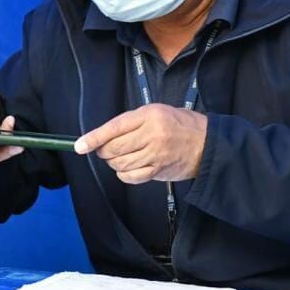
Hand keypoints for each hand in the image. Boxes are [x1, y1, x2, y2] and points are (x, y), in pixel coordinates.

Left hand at [74, 104, 207, 183]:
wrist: (209, 144)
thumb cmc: (180, 125)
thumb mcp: (156, 112)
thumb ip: (131, 122)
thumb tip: (104, 136)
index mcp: (149, 116)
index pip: (114, 128)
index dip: (94, 138)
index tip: (80, 145)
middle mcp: (152, 135)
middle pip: (114, 148)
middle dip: (103, 150)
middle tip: (105, 149)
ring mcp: (156, 155)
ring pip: (120, 164)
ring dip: (114, 162)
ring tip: (120, 156)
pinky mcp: (159, 171)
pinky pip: (131, 177)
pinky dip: (124, 173)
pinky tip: (128, 167)